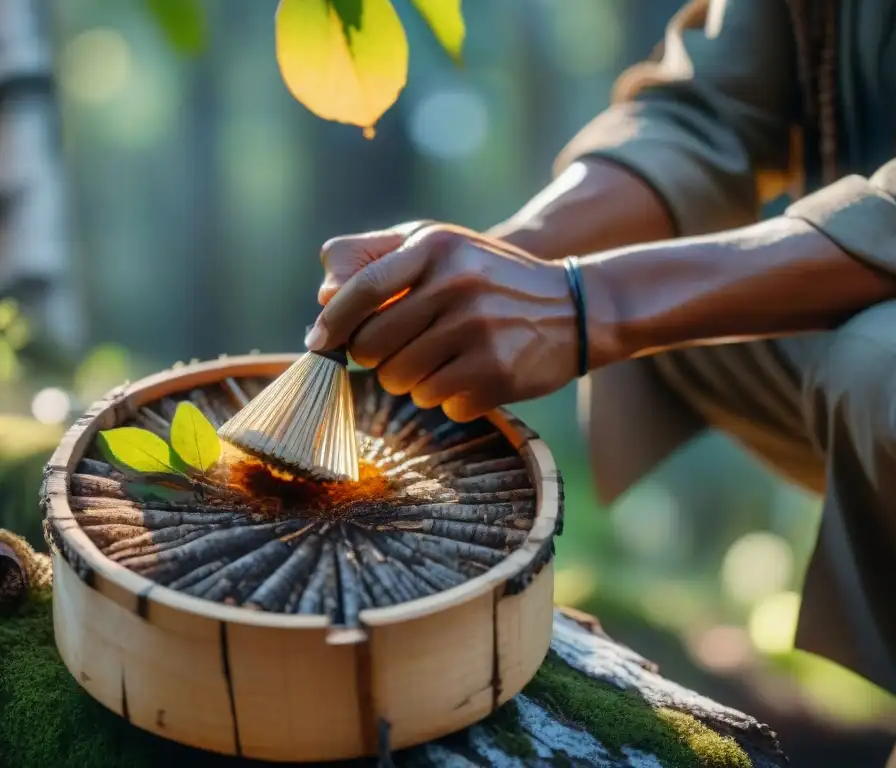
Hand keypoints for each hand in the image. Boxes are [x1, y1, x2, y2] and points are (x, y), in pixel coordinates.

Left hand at [308, 222, 612, 421]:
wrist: (576, 308)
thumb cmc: (488, 278)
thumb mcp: (440, 247)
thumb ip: (375, 258)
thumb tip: (323, 296)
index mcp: (436, 247)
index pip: (361, 291)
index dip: (332, 323)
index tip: (319, 344)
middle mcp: (456, 285)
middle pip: (373, 347)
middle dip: (376, 358)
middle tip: (399, 351)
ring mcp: (478, 331)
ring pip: (402, 382)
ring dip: (412, 381)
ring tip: (441, 360)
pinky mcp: (496, 373)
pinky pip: (440, 405)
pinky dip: (447, 399)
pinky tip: (472, 376)